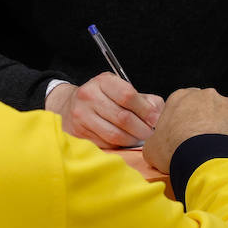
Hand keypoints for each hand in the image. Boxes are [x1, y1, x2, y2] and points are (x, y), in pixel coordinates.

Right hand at [45, 73, 163, 147]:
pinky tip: (124, 141)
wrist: (69, 105)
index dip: (145, 110)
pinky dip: (119, 145)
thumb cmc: (102, 97)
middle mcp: (89, 96)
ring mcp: (81, 115)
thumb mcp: (119, 89)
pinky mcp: (78, 133)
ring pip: (115, 134)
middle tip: (151, 134)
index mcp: (103, 81)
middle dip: (142, 128)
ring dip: (132, 140)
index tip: (155, 119)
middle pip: (123, 117)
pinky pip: (106, 143)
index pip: (128, 95)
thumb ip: (143, 99)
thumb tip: (158, 114)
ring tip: (139, 139)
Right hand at [144, 88, 227, 172]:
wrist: (204, 160)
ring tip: (217, 150)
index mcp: (181, 97)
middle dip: (206, 122)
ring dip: (224, 129)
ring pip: (227, 115)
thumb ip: (156, 140)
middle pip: (207, 107)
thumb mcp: (152, 147)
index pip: (183, 104)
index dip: (184, 121)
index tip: (184, 135)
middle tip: (202, 143)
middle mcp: (206, 95)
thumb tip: (157, 147)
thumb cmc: (177, 150)